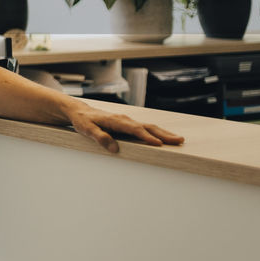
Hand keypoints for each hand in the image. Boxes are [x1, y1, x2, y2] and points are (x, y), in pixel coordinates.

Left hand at [66, 104, 184, 153]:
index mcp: (116, 121)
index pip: (134, 130)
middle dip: (164, 134)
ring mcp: (127, 121)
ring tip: (179, 140)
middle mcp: (124, 119)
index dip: (147, 137)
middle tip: (180, 141)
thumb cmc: (83, 121)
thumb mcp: (86, 130)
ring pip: (149, 126)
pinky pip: (145, 128)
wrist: (79, 111)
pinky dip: (157, 132)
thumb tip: (114, 149)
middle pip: (147, 127)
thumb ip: (100, 138)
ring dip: (164, 133)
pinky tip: (165, 138)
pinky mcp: (127, 124)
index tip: (159, 144)